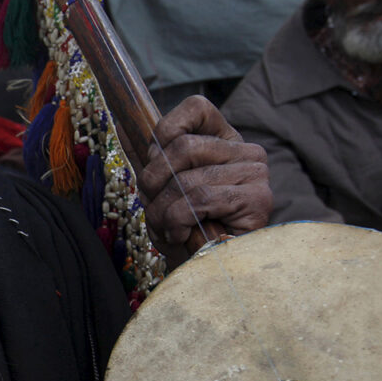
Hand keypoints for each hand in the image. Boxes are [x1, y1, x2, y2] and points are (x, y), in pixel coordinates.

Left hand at [138, 96, 270, 261]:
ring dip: (164, 210)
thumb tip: (123, 125)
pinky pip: (198, 199)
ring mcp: (256, 174)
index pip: (197, 108)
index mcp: (225, 142)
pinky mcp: (258, 199)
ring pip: (186, 178)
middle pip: (182, 146)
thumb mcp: (161, 190)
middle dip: (154, 181)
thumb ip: (147, 158)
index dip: (164, 130)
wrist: (207, 273)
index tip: (152, 160)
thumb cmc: (187, 231)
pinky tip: (182, 234)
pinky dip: (177, 221)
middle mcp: (247, 152)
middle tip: (156, 207)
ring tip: (169, 228)